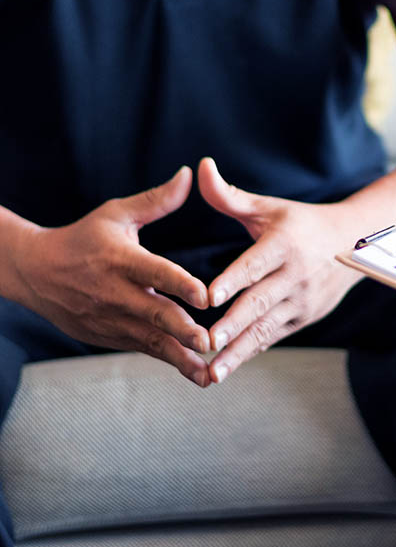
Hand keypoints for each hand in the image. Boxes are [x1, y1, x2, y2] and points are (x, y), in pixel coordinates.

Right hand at [12, 167, 211, 385]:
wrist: (34, 273)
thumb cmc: (84, 238)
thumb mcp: (116, 215)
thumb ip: (156, 200)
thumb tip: (188, 174)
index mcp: (121, 260)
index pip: (155, 272)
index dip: (180, 284)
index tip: (205, 296)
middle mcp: (116, 293)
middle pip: (154, 313)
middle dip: (183, 329)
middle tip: (210, 340)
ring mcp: (112, 320)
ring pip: (151, 340)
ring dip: (181, 356)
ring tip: (209, 372)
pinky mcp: (111, 337)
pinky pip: (144, 350)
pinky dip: (169, 361)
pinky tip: (196, 372)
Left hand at [197, 158, 362, 382]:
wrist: (354, 243)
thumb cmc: (300, 222)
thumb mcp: (268, 208)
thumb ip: (229, 195)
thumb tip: (200, 167)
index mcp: (285, 244)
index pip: (255, 264)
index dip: (233, 280)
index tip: (209, 297)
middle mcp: (296, 274)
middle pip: (259, 303)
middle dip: (232, 326)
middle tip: (205, 343)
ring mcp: (302, 299)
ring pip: (265, 329)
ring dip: (238, 351)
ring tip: (211, 372)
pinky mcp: (304, 317)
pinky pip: (273, 337)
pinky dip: (250, 352)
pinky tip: (227, 367)